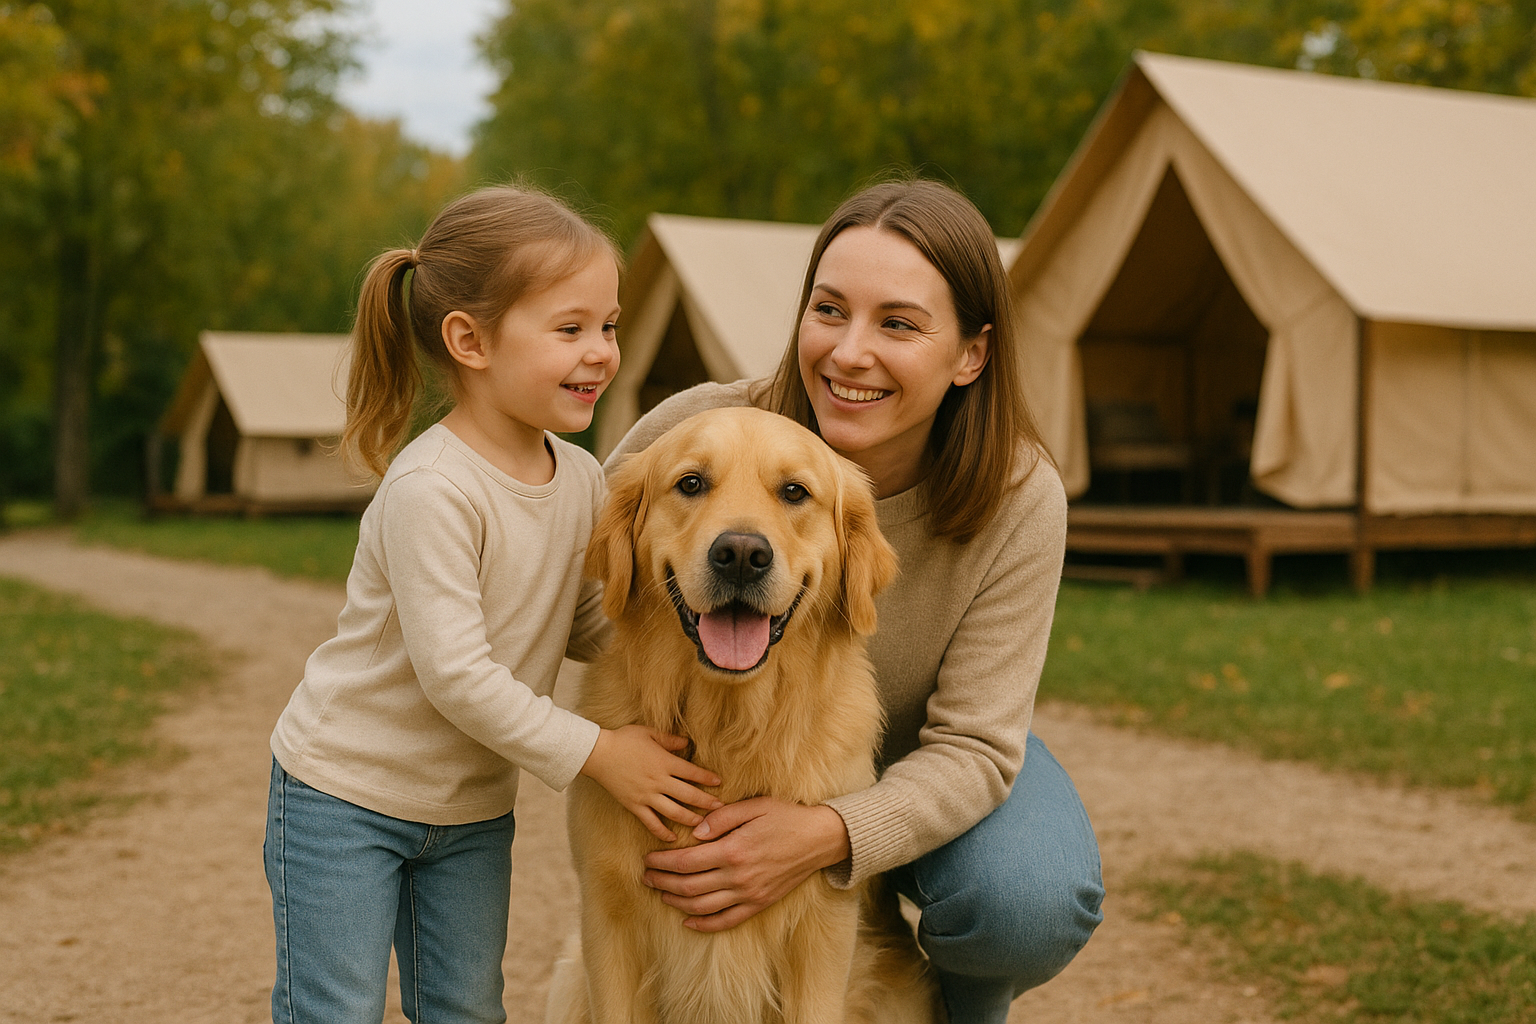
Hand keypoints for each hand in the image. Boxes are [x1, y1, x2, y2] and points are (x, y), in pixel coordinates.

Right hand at [579, 725, 723, 840]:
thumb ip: (670, 739)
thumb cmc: (624, 739)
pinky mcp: (634, 805)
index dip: (707, 778)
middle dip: (706, 802)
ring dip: (690, 818)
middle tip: (720, 807)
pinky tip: (672, 838)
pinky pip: (651, 822)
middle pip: (688, 795)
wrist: (598, 754)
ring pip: (674, 812)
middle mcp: (659, 781)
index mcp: (664, 762)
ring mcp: (646, 796)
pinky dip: (662, 832)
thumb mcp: (649, 733)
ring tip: (703, 823)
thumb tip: (687, 743)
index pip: (692, 772)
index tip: (719, 783)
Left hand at [641, 797, 850, 931]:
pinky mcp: (759, 904)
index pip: (687, 862)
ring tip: (661, 893)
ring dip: (677, 902)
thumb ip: (722, 817)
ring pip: (703, 907)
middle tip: (646, 876)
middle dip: (663, 882)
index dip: (663, 862)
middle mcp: (739, 877)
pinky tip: (688, 920)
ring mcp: (749, 894)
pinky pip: (726, 920)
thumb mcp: (754, 806)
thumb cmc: (786, 816)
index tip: (648, 859)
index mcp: (734, 850)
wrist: (820, 839)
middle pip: (689, 886)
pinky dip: (704, 924)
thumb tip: (696, 831)